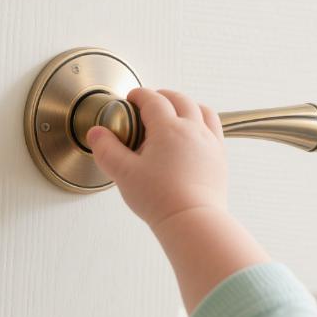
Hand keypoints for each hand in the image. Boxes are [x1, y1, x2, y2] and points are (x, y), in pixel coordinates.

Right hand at [86, 87, 228, 230]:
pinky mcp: (219, 158)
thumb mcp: (123, 173)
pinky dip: (203, 122)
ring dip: (187, 105)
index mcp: (168, 129)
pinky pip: (215, 129)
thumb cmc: (162, 200)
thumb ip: (106, 150)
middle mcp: (193, 130)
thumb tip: (96, 133)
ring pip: (202, 110)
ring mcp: (209, 143)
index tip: (131, 99)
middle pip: (179, 100)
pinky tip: (196, 133)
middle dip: (162, 96)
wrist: (193, 221)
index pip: (153, 100)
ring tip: (176, 111)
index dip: (139, 95)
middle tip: (150, 102)